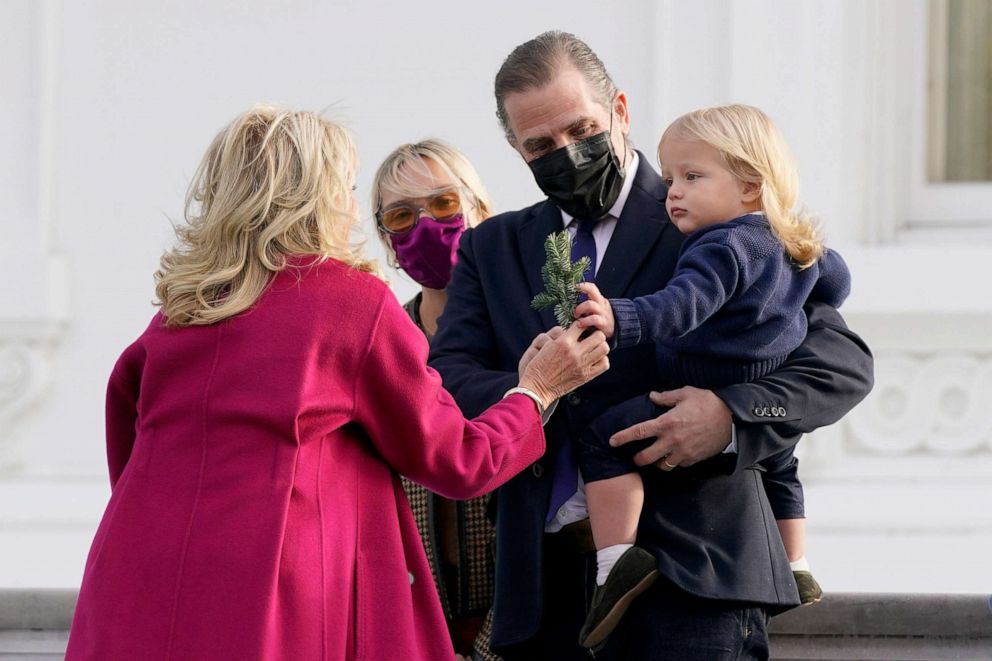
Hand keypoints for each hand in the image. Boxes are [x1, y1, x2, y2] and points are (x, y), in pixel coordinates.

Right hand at [519, 322, 609, 408]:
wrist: (538, 387)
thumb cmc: (540, 366)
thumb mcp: (547, 346)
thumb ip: (563, 337)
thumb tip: (577, 330)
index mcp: (563, 342)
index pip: (581, 325)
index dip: (582, 325)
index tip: (581, 328)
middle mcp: (575, 352)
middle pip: (598, 336)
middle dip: (595, 334)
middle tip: (591, 338)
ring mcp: (582, 365)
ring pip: (604, 348)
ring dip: (600, 346)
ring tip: (594, 348)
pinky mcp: (586, 376)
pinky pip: (604, 364)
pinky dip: (602, 360)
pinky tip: (594, 359)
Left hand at [574, 282, 614, 338]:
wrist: (617, 330)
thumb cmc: (601, 320)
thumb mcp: (595, 310)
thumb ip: (586, 306)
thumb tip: (568, 304)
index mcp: (599, 299)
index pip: (592, 287)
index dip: (583, 285)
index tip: (574, 287)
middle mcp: (601, 304)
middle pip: (592, 292)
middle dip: (579, 297)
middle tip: (574, 310)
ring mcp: (603, 312)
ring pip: (591, 304)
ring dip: (580, 309)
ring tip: (576, 317)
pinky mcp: (604, 323)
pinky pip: (594, 319)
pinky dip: (585, 321)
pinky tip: (580, 325)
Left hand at [609, 387, 732, 469]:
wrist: (732, 418)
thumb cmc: (708, 402)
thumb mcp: (685, 393)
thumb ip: (666, 397)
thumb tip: (652, 397)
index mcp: (667, 422)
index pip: (638, 432)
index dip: (622, 438)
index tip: (612, 442)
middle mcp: (672, 440)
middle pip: (646, 457)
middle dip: (637, 459)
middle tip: (635, 456)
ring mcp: (683, 452)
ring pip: (661, 466)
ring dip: (655, 463)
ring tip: (654, 458)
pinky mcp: (693, 459)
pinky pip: (678, 465)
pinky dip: (673, 462)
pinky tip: (673, 456)